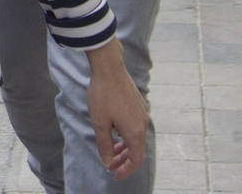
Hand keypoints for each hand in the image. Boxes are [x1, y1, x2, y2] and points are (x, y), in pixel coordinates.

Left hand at [86, 38, 148, 180]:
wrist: (109, 67)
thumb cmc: (102, 94)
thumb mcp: (99, 123)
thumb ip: (104, 145)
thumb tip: (108, 161)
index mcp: (135, 131)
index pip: (136, 159)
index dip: (126, 170)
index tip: (115, 175)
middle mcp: (142, 123)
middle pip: (137, 149)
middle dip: (123, 159)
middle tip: (110, 165)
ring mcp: (141, 112)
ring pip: (135, 137)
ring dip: (124, 146)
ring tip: (110, 150)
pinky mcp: (138, 104)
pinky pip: (134, 126)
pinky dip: (125, 134)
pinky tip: (114, 131)